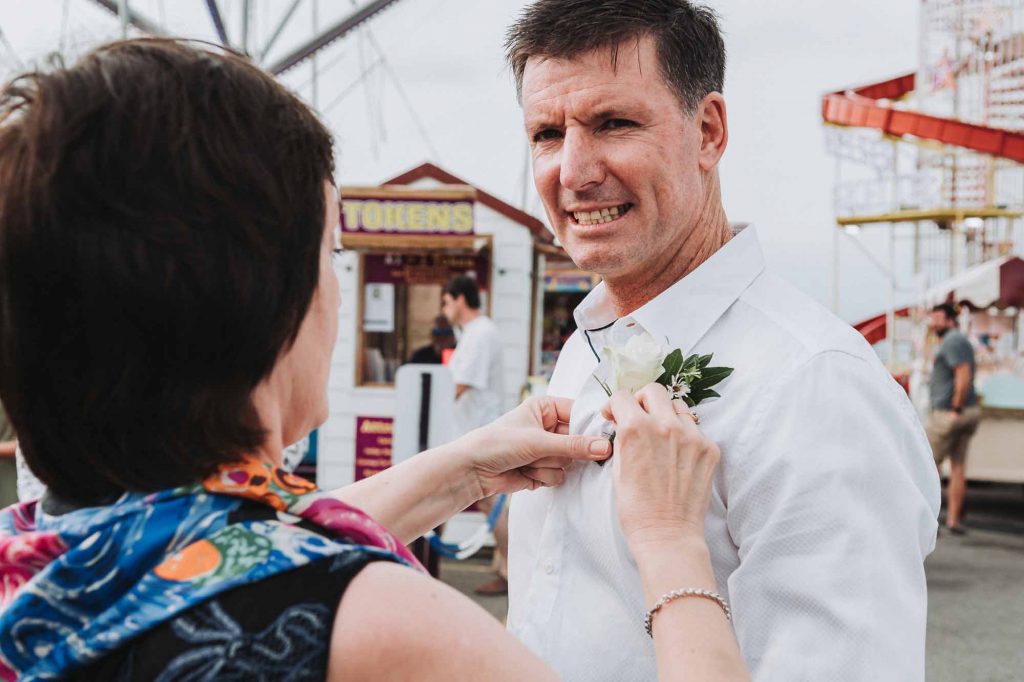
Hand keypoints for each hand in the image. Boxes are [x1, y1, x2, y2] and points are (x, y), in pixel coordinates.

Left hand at [459, 396, 611, 498]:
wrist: (472, 471)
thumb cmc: (498, 444)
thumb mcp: (538, 441)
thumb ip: (574, 446)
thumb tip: (605, 448)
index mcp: (546, 408)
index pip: (580, 413)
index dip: (592, 427)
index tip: (605, 439)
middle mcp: (549, 427)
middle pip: (579, 442)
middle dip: (564, 453)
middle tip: (548, 453)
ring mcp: (547, 450)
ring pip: (569, 462)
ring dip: (549, 466)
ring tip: (528, 462)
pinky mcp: (543, 470)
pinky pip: (560, 476)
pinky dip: (543, 477)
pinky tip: (525, 473)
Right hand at [602, 383, 719, 551]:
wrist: (667, 534)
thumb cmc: (636, 507)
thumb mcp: (617, 467)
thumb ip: (623, 437)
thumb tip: (624, 420)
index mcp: (636, 428)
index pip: (623, 396)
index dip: (616, 406)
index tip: (616, 415)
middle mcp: (665, 425)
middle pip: (653, 390)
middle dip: (642, 401)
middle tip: (640, 418)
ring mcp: (692, 436)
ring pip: (677, 406)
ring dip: (666, 416)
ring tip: (662, 438)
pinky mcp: (709, 448)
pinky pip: (695, 429)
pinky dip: (685, 436)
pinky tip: (677, 456)